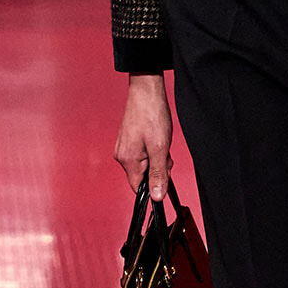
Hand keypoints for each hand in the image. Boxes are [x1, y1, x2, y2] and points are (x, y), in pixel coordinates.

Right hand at [114, 73, 173, 200]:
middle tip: (165, 151)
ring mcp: (125, 147)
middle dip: (158, 167)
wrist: (146, 90)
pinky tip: (157, 136)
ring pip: (145, 163)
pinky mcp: (129, 140)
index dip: (154, 183)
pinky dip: (154, 149)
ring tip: (161, 140)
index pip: (139, 187)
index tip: (164, 172)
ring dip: (157, 156)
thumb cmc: (151, 115)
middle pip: (143, 175)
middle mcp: (122, 156)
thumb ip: (158, 174)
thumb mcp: (160, 148)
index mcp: (127, 161)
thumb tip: (157, 197)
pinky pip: (143, 153)